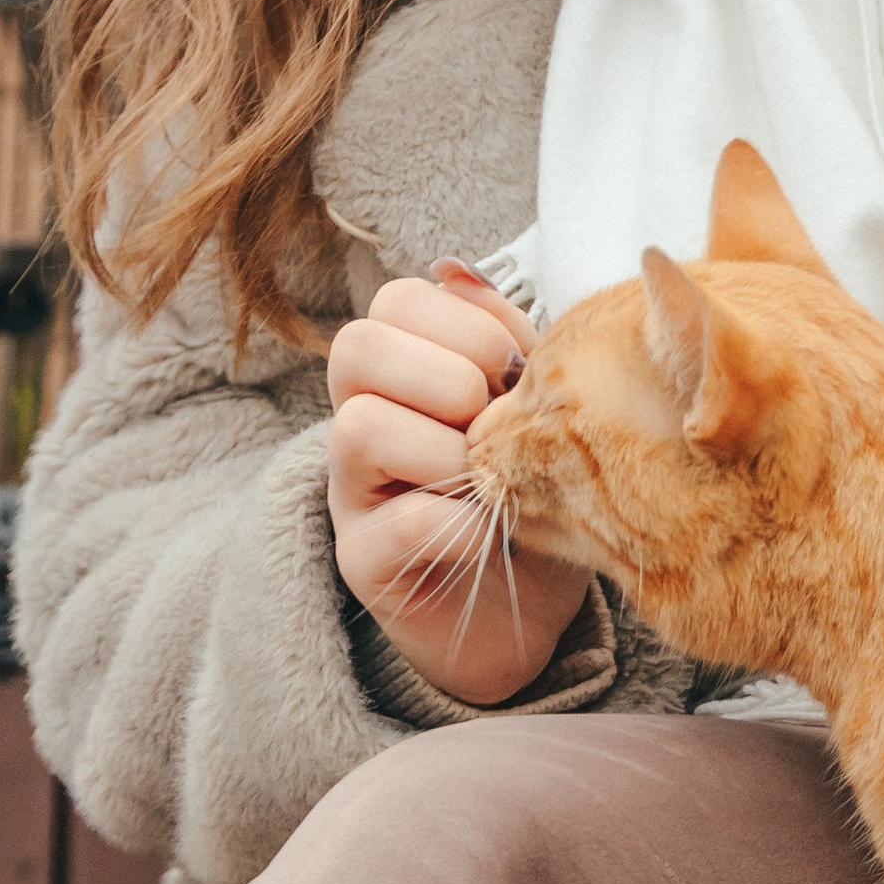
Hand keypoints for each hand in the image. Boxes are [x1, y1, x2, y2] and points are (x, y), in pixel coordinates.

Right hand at [325, 266, 589, 706]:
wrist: (527, 613)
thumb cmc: (529, 496)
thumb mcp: (532, 406)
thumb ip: (506, 340)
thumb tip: (460, 270)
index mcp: (400, 371)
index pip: (395, 300)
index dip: (466, 326)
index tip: (515, 373)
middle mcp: (358, 419)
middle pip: (358, 347)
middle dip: (450, 377)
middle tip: (493, 426)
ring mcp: (352, 493)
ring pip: (359, 427)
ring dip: (445, 450)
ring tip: (488, 481)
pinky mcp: (364, 561)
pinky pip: (401, 522)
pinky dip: (461, 524)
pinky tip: (491, 534)